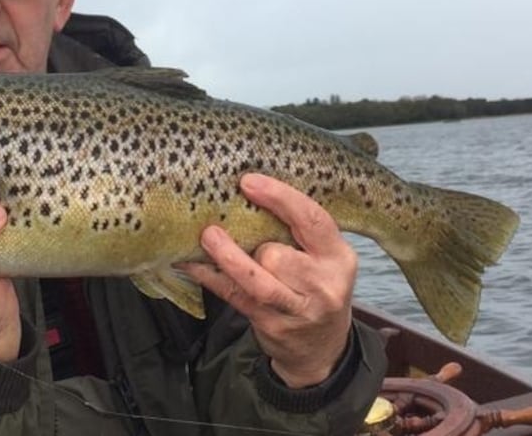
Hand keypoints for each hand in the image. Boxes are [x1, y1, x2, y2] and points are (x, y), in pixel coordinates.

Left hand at [180, 173, 355, 388]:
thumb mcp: (325, 258)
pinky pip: (235, 296)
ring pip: (257, 281)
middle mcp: (323, 285)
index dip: (280, 198)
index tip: (248, 182)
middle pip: (279, 255)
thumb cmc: (317, 288)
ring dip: (227, 257)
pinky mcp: (271, 325)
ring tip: (207, 236)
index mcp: (339, 258)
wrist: (322, 348)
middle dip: (256, 242)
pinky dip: (211, 277)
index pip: (313, 221)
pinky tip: (192, 262)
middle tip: (240, 233)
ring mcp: (296, 310)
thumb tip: (249, 192)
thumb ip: (299, 232)